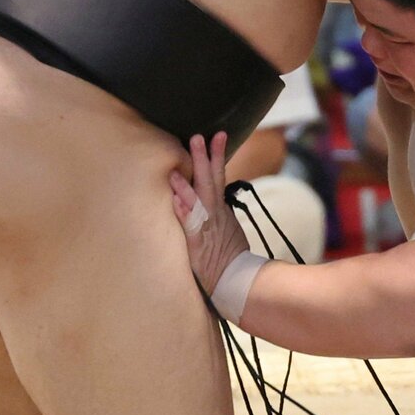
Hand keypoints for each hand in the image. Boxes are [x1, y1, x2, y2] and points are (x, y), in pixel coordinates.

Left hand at [169, 132, 250, 296]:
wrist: (239, 279)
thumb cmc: (232, 257)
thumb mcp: (230, 229)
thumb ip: (222, 212)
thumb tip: (219, 197)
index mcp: (221, 209)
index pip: (219, 176)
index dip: (217, 156)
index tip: (217, 135)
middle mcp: (215, 213)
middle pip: (209, 181)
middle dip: (204, 158)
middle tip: (198, 136)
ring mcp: (207, 226)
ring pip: (197, 199)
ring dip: (187, 182)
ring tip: (176, 167)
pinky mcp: (198, 242)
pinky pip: (190, 223)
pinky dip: (184, 210)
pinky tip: (175, 198)